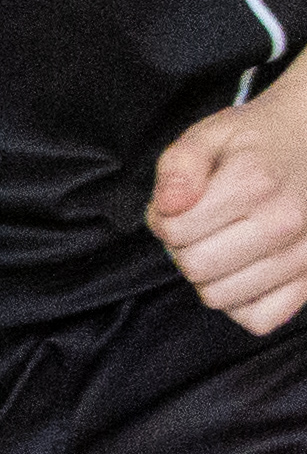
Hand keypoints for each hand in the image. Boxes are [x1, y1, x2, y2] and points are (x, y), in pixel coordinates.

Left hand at [157, 82, 306, 333]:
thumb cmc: (256, 140)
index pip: (174, 232)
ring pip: (222, 297)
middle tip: (196, 227)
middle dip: (182, 250)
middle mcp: (284, 222)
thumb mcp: (209, 134)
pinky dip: (241, 304)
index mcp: (254, 183)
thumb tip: (168, 207)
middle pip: (196, 268)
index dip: (162, 220)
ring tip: (221, 245)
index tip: (177, 206)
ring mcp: (304, 254)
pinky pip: (261, 318)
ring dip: (208, 277)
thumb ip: (179, 167)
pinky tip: (241, 272)